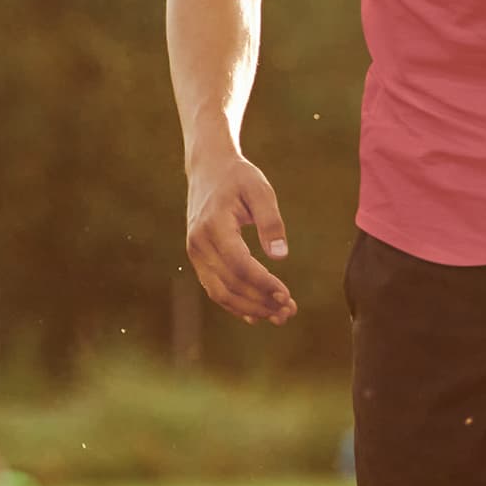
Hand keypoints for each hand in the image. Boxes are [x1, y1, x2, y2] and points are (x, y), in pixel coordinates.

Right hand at [184, 149, 297, 325]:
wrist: (208, 169)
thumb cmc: (239, 178)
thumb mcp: (260, 190)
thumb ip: (271, 221)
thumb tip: (281, 257)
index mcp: (214, 224)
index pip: (239, 263)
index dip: (263, 283)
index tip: (287, 295)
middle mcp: (199, 243)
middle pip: (230, 284)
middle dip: (261, 302)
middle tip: (289, 312)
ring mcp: (195, 253)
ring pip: (220, 292)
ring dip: (250, 309)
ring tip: (279, 316)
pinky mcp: (199, 259)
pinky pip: (215, 288)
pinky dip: (236, 305)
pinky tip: (257, 315)